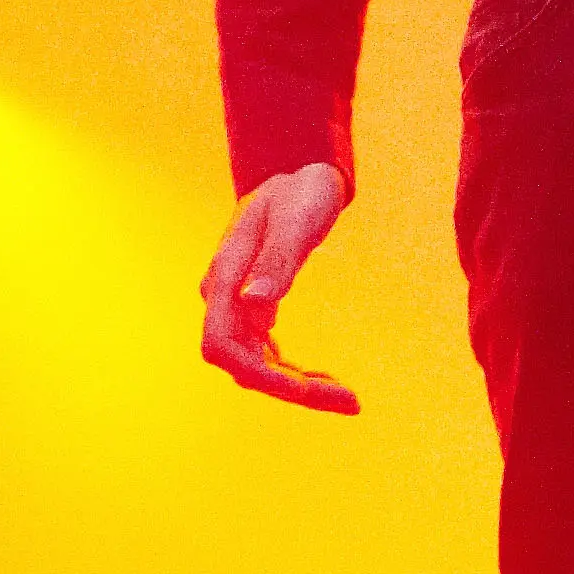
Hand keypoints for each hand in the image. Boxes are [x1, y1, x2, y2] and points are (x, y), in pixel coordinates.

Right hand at [198, 160, 359, 414]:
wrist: (297, 171)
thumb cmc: (298, 190)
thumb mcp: (295, 221)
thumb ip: (275, 262)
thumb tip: (256, 306)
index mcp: (226, 277)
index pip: (224, 347)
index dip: (261, 377)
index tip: (306, 391)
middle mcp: (225, 297)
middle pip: (244, 365)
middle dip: (292, 389)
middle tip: (350, 402)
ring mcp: (237, 304)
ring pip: (256, 364)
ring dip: (296, 384)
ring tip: (345, 397)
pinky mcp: (254, 308)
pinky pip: (266, 352)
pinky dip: (293, 369)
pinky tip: (322, 378)